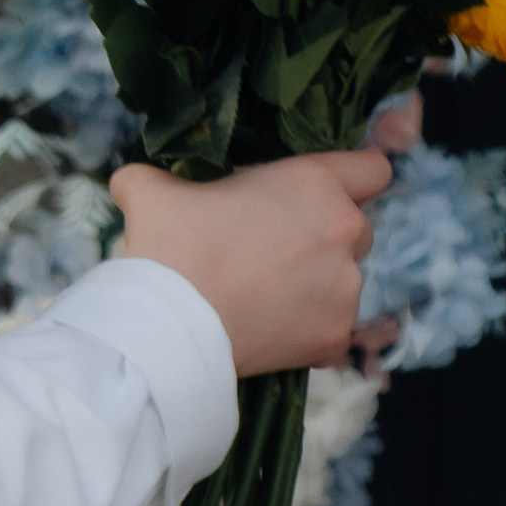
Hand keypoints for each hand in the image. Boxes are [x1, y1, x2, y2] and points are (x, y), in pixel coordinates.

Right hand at [109, 146, 391, 379]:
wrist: (170, 325)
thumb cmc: (169, 245)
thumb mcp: (150, 189)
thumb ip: (156, 176)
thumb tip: (132, 181)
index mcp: (315, 184)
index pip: (372, 169)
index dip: (351, 178)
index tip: (325, 193)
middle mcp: (344, 232)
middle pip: (358, 229)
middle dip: (326, 237)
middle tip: (275, 249)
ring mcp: (346, 289)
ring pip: (347, 281)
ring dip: (319, 284)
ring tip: (267, 296)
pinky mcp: (336, 336)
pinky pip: (333, 329)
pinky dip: (309, 331)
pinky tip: (271, 329)